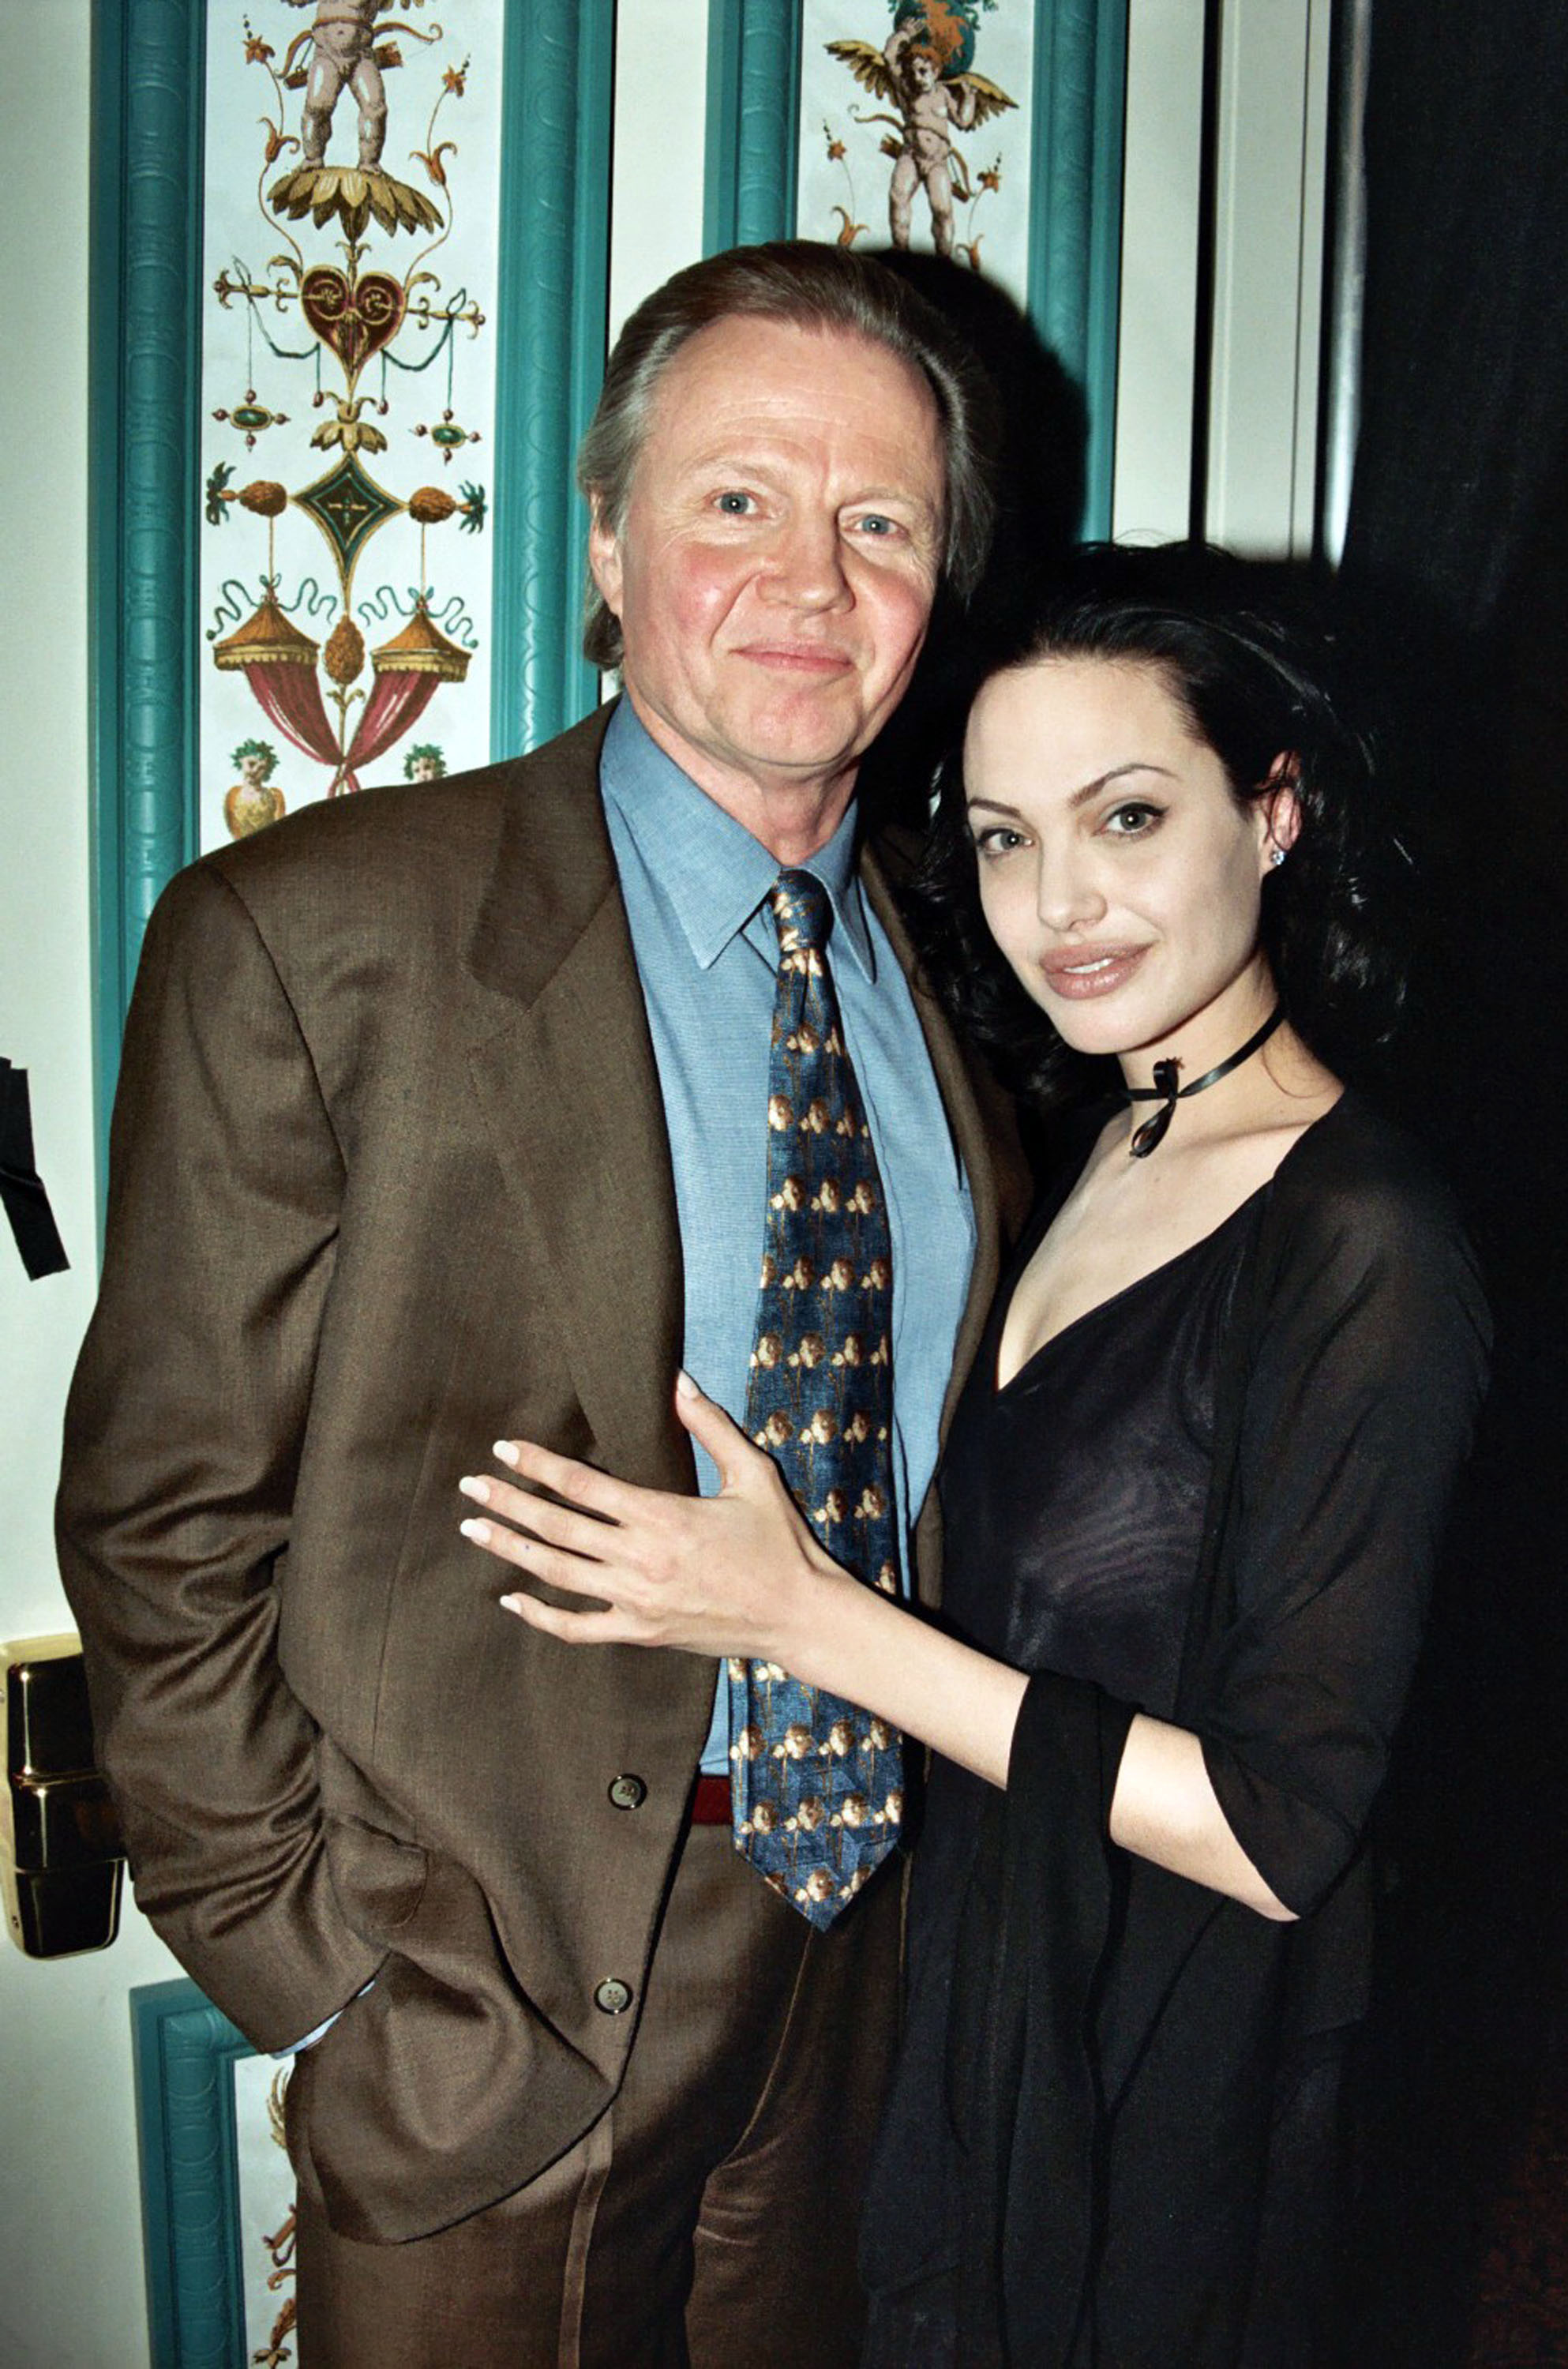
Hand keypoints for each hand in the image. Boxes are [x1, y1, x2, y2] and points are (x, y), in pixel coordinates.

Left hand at [458, 1372, 842, 1659]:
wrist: (799, 1616)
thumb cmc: (779, 1542)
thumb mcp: (753, 1474)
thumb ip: (710, 1426)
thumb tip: (677, 1380)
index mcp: (664, 1516)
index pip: (583, 1485)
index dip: (539, 1465)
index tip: (505, 1448)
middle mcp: (641, 1560)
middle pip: (557, 1528)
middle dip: (508, 1503)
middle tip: (471, 1485)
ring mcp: (637, 1602)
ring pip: (557, 1574)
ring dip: (510, 1550)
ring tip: (475, 1529)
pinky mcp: (641, 1633)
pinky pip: (578, 1628)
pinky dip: (540, 1617)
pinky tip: (511, 1599)